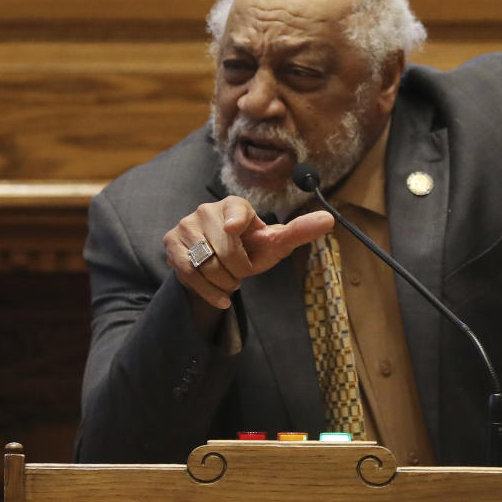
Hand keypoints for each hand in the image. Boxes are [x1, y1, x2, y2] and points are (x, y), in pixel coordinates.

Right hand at [164, 196, 333, 308]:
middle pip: (225, 251)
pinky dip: (208, 291)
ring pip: (207, 265)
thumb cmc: (251, 249)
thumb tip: (329, 219)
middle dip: (239, 271)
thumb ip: (298, 232)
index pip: (236, 211)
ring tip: (229, 279)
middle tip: (242, 272)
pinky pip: (189, 273)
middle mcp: (207, 210)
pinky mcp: (171, 244)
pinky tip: (220, 296)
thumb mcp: (276, 244)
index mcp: (235, 205)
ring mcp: (186, 226)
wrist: (219, 262)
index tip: (233, 229)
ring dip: (224, 283)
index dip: (235, 221)